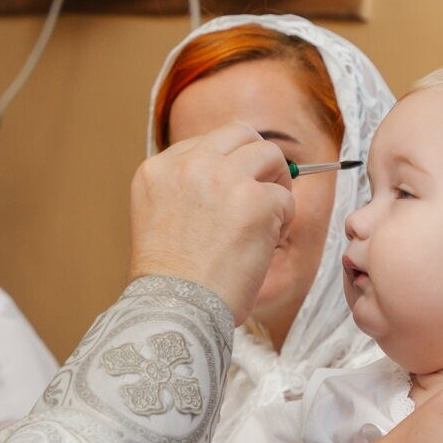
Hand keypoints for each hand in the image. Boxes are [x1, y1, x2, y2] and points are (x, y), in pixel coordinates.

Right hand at [129, 122, 292, 322]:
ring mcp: (222, 178)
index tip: (230, 194)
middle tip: (262, 192)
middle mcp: (188, 165)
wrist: (174, 309)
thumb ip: (185, 190)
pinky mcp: (255, 199)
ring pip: (269, 154)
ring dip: (276, 183)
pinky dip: (283, 220)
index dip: (226, 166)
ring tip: (269, 217)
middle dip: (257, 160)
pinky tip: (265, 243)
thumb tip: (233, 176)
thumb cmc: (169, 281)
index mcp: (156, 170)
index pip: (205, 144)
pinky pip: (285, 197)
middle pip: (240, 133)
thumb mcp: (158, 218)